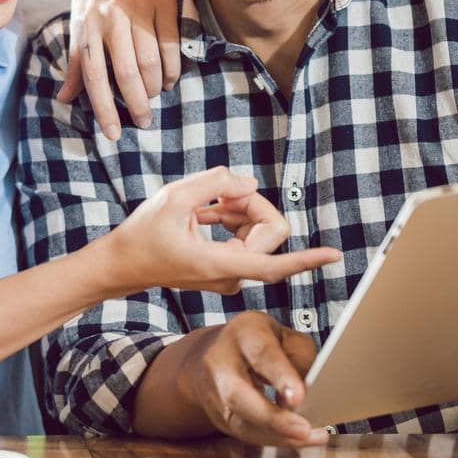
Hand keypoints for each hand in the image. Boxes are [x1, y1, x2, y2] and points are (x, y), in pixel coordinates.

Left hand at [62, 0, 179, 138]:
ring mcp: (139, 11)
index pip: (94, 76)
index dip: (103, 108)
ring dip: (154, 88)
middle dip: (136, 104)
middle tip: (143, 122)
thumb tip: (65, 99)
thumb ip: (76, 60)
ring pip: (150, 62)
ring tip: (154, 99)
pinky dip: (172, 68)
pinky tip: (170, 78)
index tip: (111, 134)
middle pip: (126, 74)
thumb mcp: (79, 19)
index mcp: (88, 26)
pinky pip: (169, 44)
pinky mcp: (163, 2)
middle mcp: (111, 20)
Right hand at [106, 167, 339, 297]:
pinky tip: (204, 212)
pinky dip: (229, 217)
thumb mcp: (173, 196)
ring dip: (237, 209)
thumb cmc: (143, 234)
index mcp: (220, 264)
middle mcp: (231, 274)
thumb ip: (215, 184)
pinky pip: (244, 235)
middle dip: (251, 205)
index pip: (275, 264)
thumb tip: (250, 183)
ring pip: (257, 230)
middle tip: (218, 194)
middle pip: (269, 230)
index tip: (335, 255)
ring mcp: (229, 273)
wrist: (122, 264)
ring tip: (205, 205)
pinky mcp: (225, 267)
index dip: (307, 259)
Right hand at [177, 311, 328, 446]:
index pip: (262, 354)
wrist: (214, 352)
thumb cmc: (258, 341)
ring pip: (241, 423)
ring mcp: (214, 394)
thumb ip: (299, 357)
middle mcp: (221, 363)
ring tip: (309, 438)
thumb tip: (309, 392)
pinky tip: (296, 440)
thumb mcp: (284, 334)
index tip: (299, 398)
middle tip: (303, 429)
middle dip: (272, 418)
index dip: (281, 376)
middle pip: (239, 395)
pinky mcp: (219, 419)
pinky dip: (274, 440)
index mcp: (243, 333)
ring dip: (277, 436)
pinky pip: (247, 435)